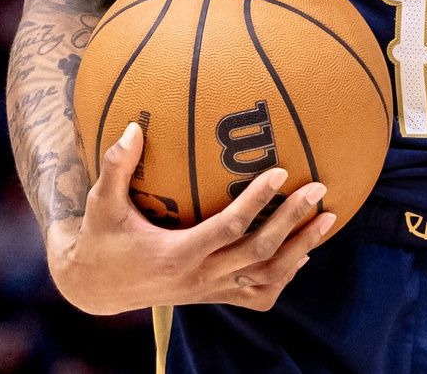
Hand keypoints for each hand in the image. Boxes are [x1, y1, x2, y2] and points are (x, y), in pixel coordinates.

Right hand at [46, 121, 335, 315]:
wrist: (98, 289)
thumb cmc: (102, 238)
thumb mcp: (102, 204)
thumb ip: (116, 167)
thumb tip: (132, 127)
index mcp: (177, 254)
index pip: (228, 227)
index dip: (257, 202)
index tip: (281, 171)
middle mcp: (199, 278)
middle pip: (258, 251)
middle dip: (293, 221)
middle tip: (319, 188)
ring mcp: (210, 292)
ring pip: (267, 277)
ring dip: (301, 248)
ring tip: (329, 217)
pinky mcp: (214, 298)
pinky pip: (258, 293)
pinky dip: (285, 274)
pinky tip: (304, 252)